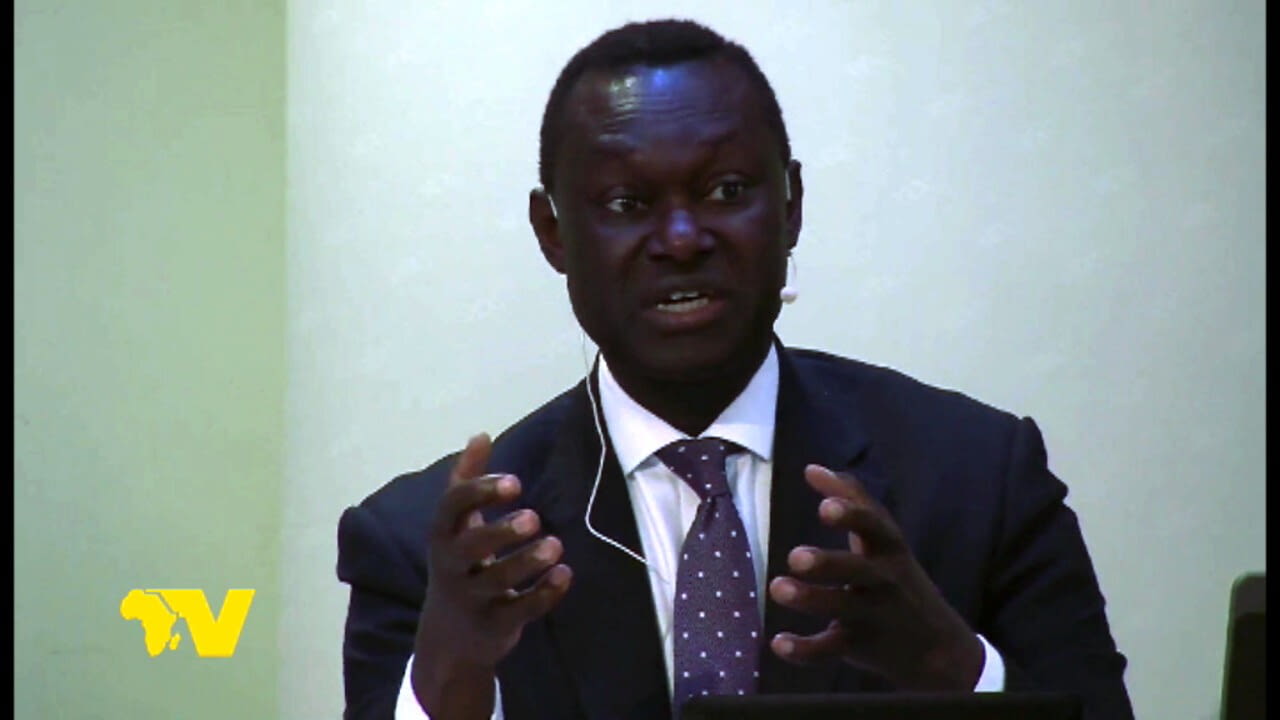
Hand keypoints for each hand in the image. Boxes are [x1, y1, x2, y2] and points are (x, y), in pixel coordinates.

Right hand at [411, 433, 572, 718]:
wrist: (450, 636)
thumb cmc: (460, 564)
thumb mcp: (457, 524)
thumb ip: (468, 479)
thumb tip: (481, 435)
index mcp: (443, 534)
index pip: (452, 508)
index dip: (480, 492)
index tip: (515, 482)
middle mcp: (452, 566)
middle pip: (470, 548)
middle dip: (500, 532)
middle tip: (534, 518)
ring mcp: (472, 598)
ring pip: (497, 582)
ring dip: (527, 563)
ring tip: (555, 546)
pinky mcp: (494, 625)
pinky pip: (519, 611)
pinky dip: (544, 595)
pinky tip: (565, 574)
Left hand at [766, 464, 983, 690]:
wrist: (938, 646)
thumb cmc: (897, 578)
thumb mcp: (885, 539)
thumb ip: (850, 501)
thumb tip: (812, 468)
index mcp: (889, 550)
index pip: (876, 527)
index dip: (851, 515)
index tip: (824, 506)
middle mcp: (884, 580)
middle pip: (858, 569)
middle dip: (828, 562)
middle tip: (795, 557)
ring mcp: (873, 615)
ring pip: (842, 607)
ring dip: (810, 598)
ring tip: (778, 588)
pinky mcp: (859, 645)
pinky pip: (830, 649)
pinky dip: (804, 650)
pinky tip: (778, 643)